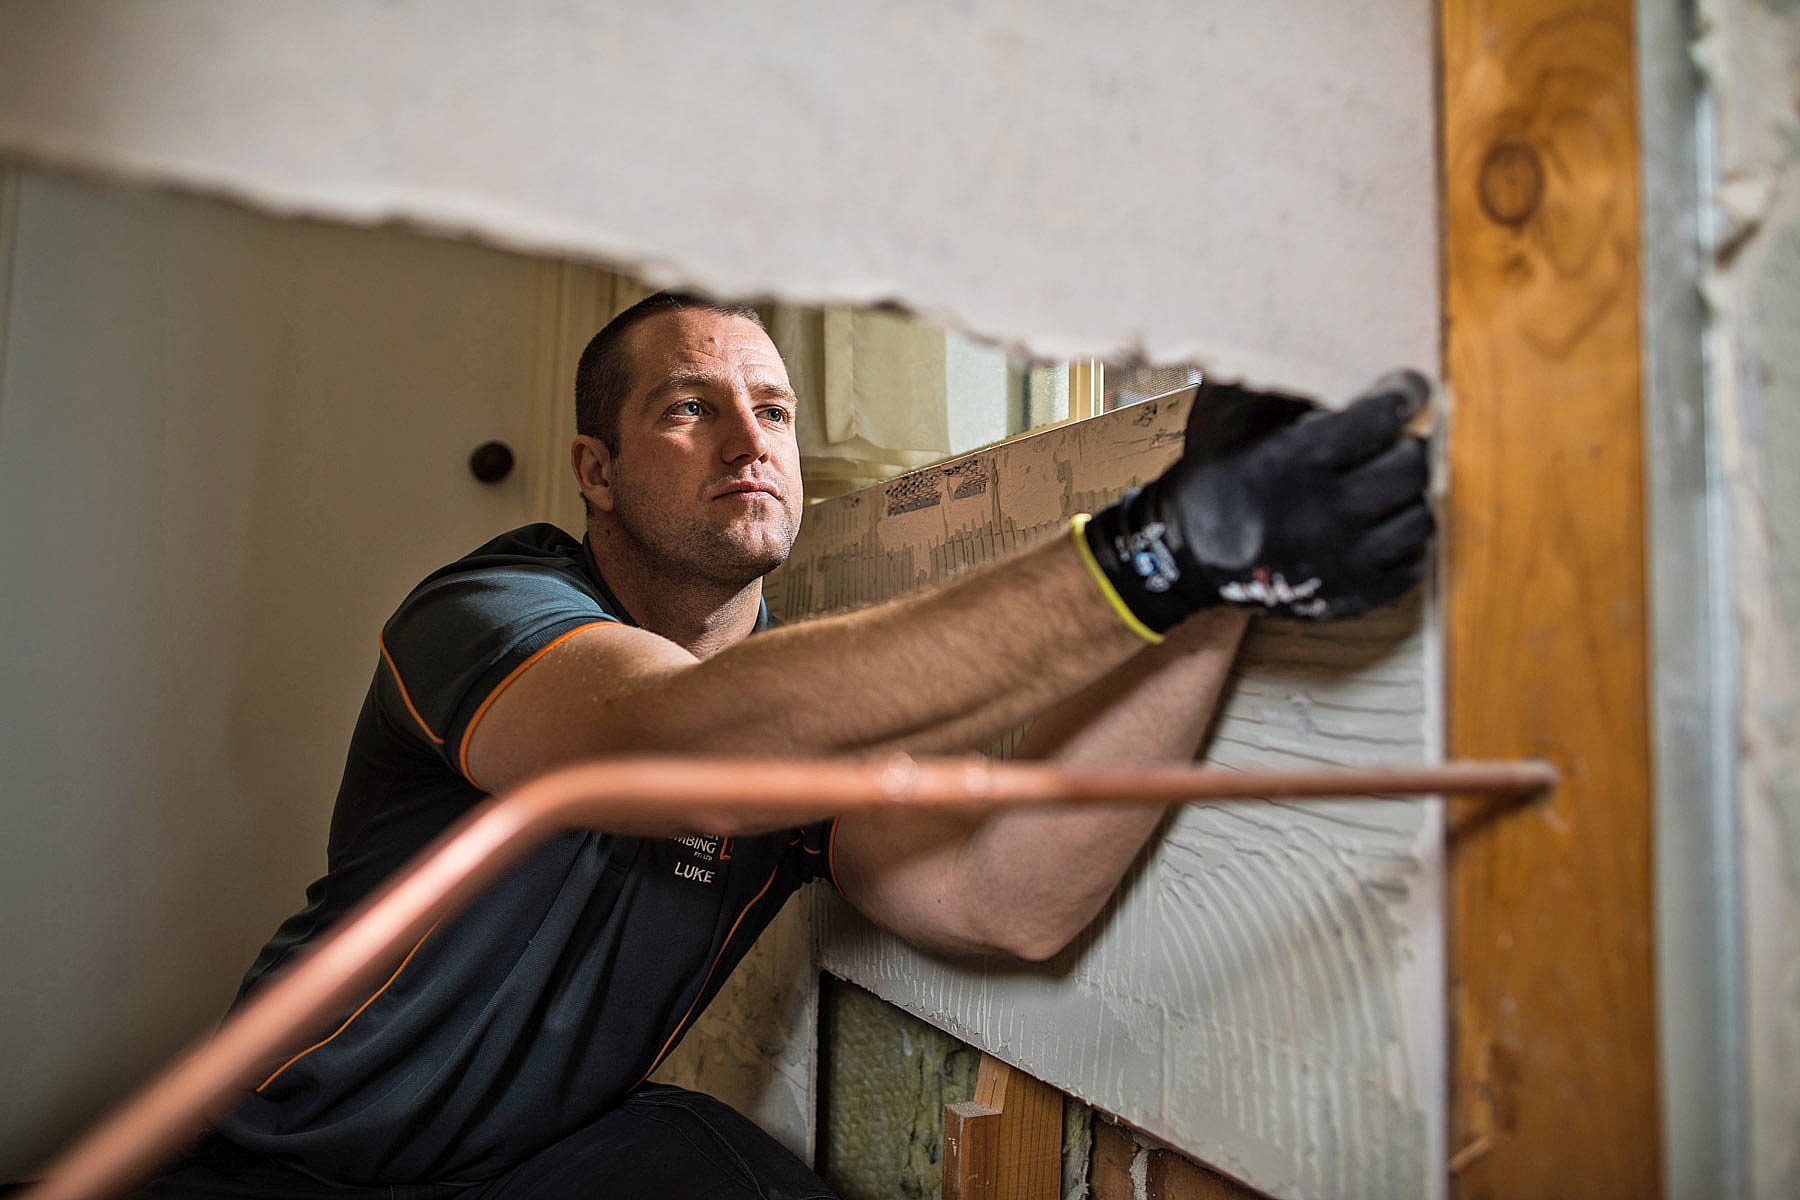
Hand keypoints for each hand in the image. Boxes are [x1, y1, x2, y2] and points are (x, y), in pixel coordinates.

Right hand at [1082, 371, 1433, 627]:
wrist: (1184, 557)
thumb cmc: (1214, 478)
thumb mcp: (1236, 420)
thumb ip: (1291, 393)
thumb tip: (1349, 369)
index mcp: (1295, 463)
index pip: (1380, 419)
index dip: (1403, 394)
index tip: (1408, 388)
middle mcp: (1325, 514)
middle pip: (1409, 467)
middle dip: (1407, 444)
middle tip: (1395, 440)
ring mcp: (1341, 561)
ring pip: (1418, 518)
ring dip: (1410, 495)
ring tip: (1390, 483)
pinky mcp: (1349, 597)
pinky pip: (1410, 566)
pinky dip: (1405, 541)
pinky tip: (1385, 523)